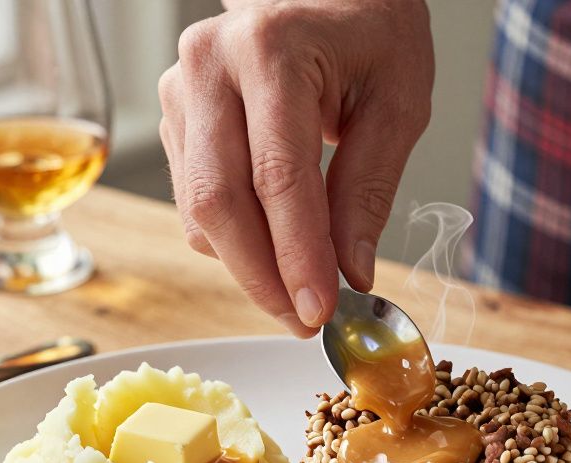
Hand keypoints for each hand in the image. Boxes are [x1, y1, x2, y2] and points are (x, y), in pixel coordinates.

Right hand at [158, 0, 433, 335]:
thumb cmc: (368, 32)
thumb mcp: (397, 101)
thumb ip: (369, 189)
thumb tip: (349, 274)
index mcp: (272, 48)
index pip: (278, 176)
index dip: (297, 255)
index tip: (319, 312)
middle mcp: (211, 66)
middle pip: (221, 201)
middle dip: (262, 277)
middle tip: (305, 322)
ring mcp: (181, 90)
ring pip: (201, 211)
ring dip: (249, 266)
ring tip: (299, 290)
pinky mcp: (174, 118)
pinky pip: (195, 204)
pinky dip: (234, 241)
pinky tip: (273, 247)